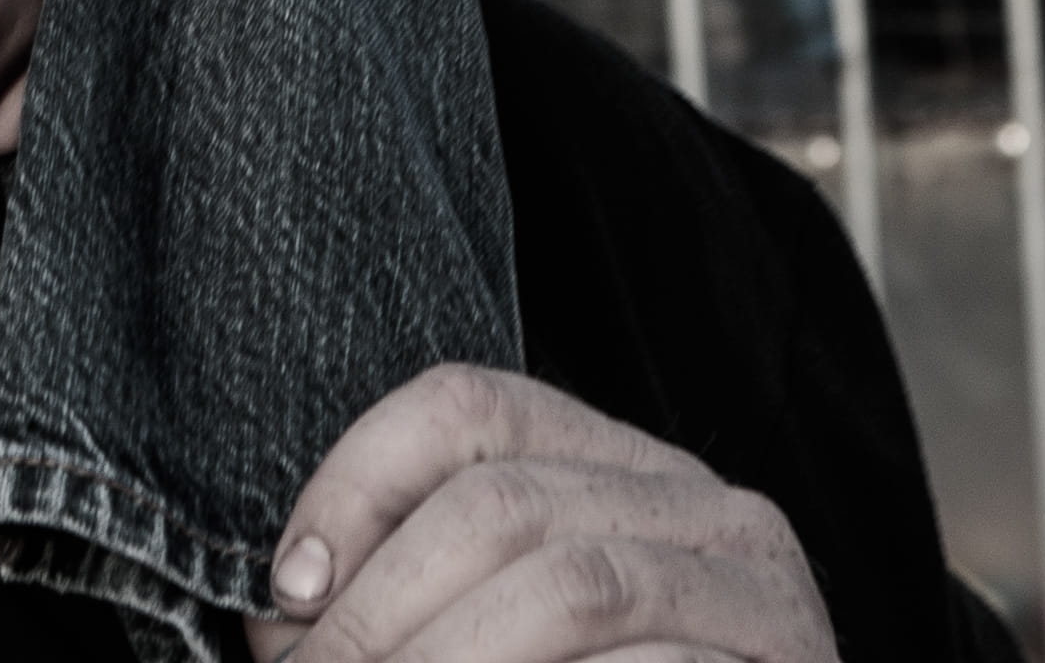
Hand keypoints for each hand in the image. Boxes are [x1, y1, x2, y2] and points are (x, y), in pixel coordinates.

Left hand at [249, 368, 837, 662]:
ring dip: (440, 662)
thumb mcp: (504, 638)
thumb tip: (284, 613)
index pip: (470, 408)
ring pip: (570, 589)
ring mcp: (760, 594)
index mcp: (628, 472)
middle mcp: (708, 507)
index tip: (289, 595)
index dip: (356, 486)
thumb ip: (421, 610)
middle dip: (379, 613)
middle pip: (503, 505)